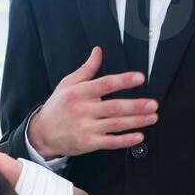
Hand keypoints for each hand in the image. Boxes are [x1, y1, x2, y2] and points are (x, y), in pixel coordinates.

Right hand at [26, 47, 156, 158]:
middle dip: (136, 106)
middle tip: (153, 104)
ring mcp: (87, 127)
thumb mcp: (67, 83)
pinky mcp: (89, 143)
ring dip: (136, 121)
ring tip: (152, 117)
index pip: (105, 84)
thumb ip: (86, 69)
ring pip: (115, 124)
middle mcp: (84, 110)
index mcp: (80, 92)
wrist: (42, 133)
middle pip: (114, 107)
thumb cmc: (57, 106)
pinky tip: (139, 136)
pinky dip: (125, 140)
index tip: (139, 78)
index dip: (123, 81)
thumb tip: (98, 52)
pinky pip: (110, 142)